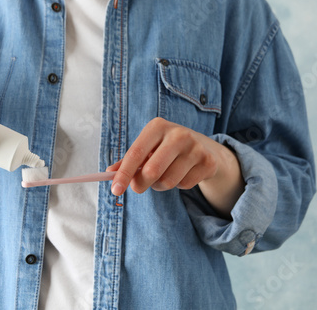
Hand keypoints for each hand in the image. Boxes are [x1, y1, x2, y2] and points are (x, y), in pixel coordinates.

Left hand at [106, 117, 244, 217]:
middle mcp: (178, 134)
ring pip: (168, 181)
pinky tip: (182, 173)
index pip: (136, 153)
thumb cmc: (166, 148)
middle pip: (152, 171)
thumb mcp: (147, 148)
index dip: (124, 173)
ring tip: (164, 175)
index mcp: (157, 126)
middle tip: (138, 187)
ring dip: (161, 185)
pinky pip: (185, 185)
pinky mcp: (208, 162)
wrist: (204, 146)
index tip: (115, 190)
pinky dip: (179, 185)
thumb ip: (128, 161)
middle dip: (141, 184)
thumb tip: (109, 173)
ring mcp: (195, 147)